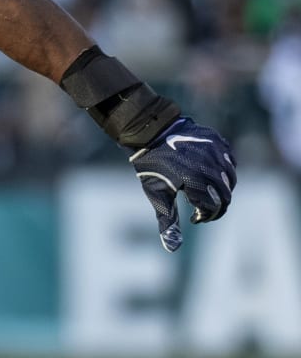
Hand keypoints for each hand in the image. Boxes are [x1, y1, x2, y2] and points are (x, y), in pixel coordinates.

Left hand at [130, 117, 236, 251]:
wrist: (150, 132)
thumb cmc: (151, 167)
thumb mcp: (157, 195)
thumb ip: (167, 222)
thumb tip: (172, 250)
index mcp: (193, 181)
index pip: (213, 208)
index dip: (205, 216)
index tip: (196, 218)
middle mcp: (208, 166)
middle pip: (225, 195)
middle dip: (216, 205)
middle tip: (203, 207)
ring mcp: (215, 152)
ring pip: (230, 178)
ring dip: (222, 188)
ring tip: (206, 191)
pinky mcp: (218, 141)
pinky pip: (230, 161)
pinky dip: (224, 170)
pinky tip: (210, 174)